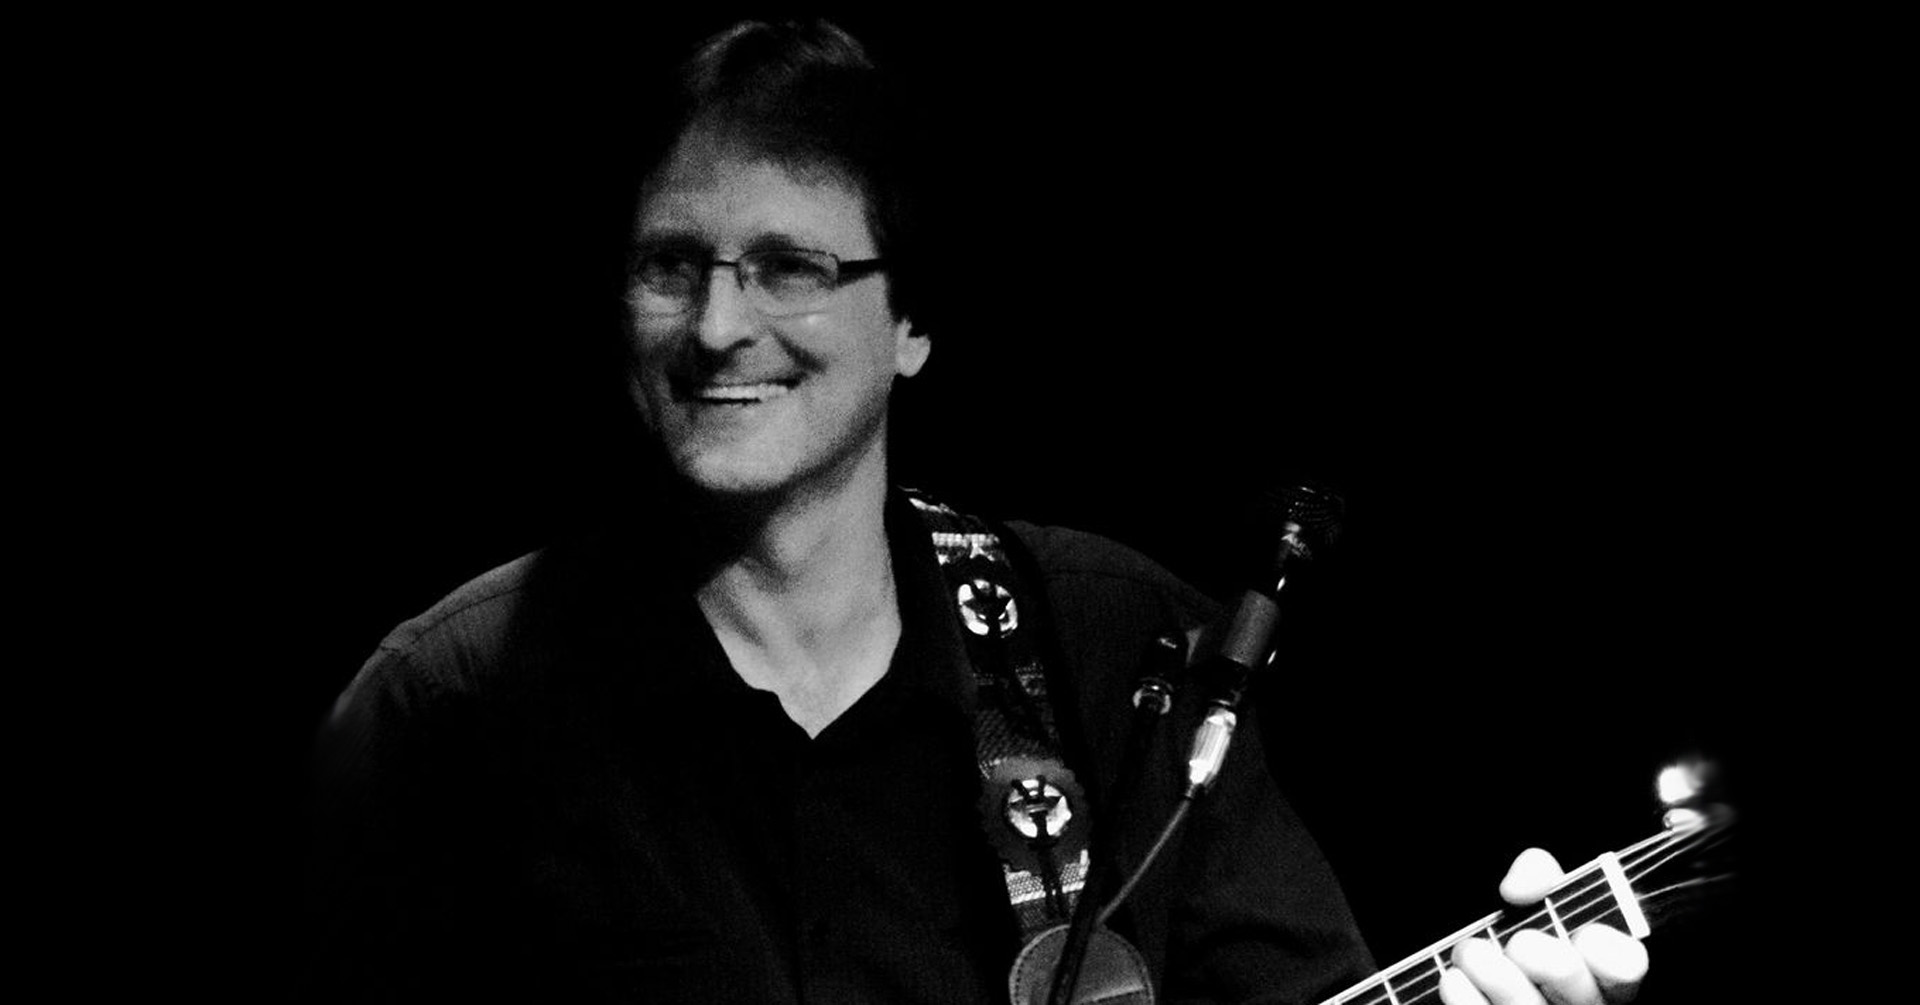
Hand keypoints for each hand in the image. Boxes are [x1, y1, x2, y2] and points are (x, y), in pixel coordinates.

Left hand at [1437, 848, 1648, 1004]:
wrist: (1474, 965)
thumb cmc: (1519, 929)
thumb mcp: (1533, 893)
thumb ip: (1537, 876)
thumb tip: (1518, 890)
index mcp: (1603, 968)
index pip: (1626, 966)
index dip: (1612, 956)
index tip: (1588, 936)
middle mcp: (1581, 1003)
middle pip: (1582, 997)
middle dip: (1552, 966)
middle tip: (1521, 942)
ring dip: (1501, 981)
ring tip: (1472, 952)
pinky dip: (1468, 1001)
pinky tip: (1454, 978)